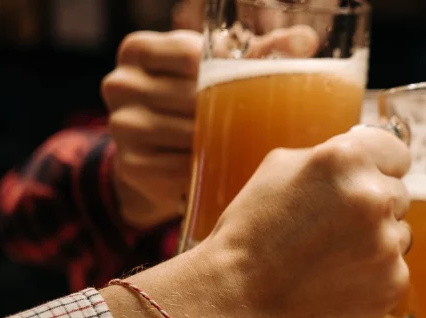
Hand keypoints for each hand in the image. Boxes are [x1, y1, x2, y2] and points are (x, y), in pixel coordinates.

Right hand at [102, 27, 323, 229]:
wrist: (157, 152)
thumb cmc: (195, 97)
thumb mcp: (218, 68)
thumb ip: (259, 51)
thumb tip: (306, 39)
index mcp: (138, 49)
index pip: (191, 55)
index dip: (227, 73)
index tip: (254, 87)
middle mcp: (119, 83)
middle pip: (190, 97)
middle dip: (232, 112)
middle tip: (268, 122)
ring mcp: (121, 126)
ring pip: (187, 134)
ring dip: (223, 143)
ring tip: (252, 144)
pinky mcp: (130, 165)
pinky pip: (180, 167)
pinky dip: (208, 169)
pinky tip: (226, 167)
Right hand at [203, 126, 411, 317]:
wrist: (238, 298)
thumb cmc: (252, 229)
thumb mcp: (280, 167)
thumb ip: (331, 155)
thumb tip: (367, 156)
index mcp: (346, 158)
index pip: (396, 153)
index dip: (381, 168)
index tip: (370, 180)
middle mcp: (373, 195)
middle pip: (398, 194)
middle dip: (372, 208)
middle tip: (331, 227)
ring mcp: (387, 242)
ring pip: (399, 233)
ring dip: (376, 242)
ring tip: (329, 257)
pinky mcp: (393, 281)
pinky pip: (394, 269)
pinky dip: (373, 276)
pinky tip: (335, 281)